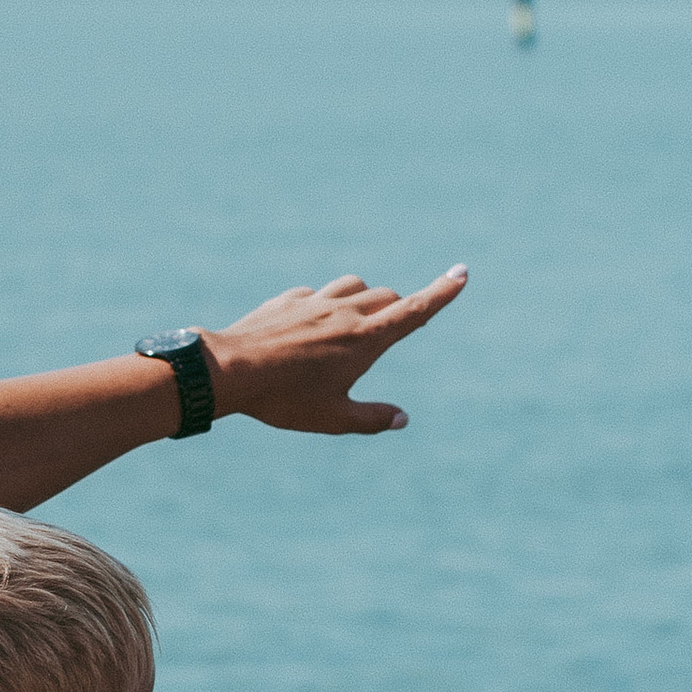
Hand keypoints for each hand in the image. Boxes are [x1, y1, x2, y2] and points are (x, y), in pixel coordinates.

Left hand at [201, 270, 467, 436]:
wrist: (229, 370)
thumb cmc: (284, 399)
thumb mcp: (333, 419)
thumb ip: (371, 419)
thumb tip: (402, 419)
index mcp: (365, 339)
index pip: (414, 311)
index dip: (442, 292)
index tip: (462, 273)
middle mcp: (345, 312)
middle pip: (387, 297)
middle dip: (398, 310)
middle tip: (396, 328)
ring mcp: (314, 301)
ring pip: (355, 285)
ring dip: (365, 298)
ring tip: (354, 325)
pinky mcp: (287, 300)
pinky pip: (315, 294)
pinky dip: (324, 304)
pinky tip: (308, 326)